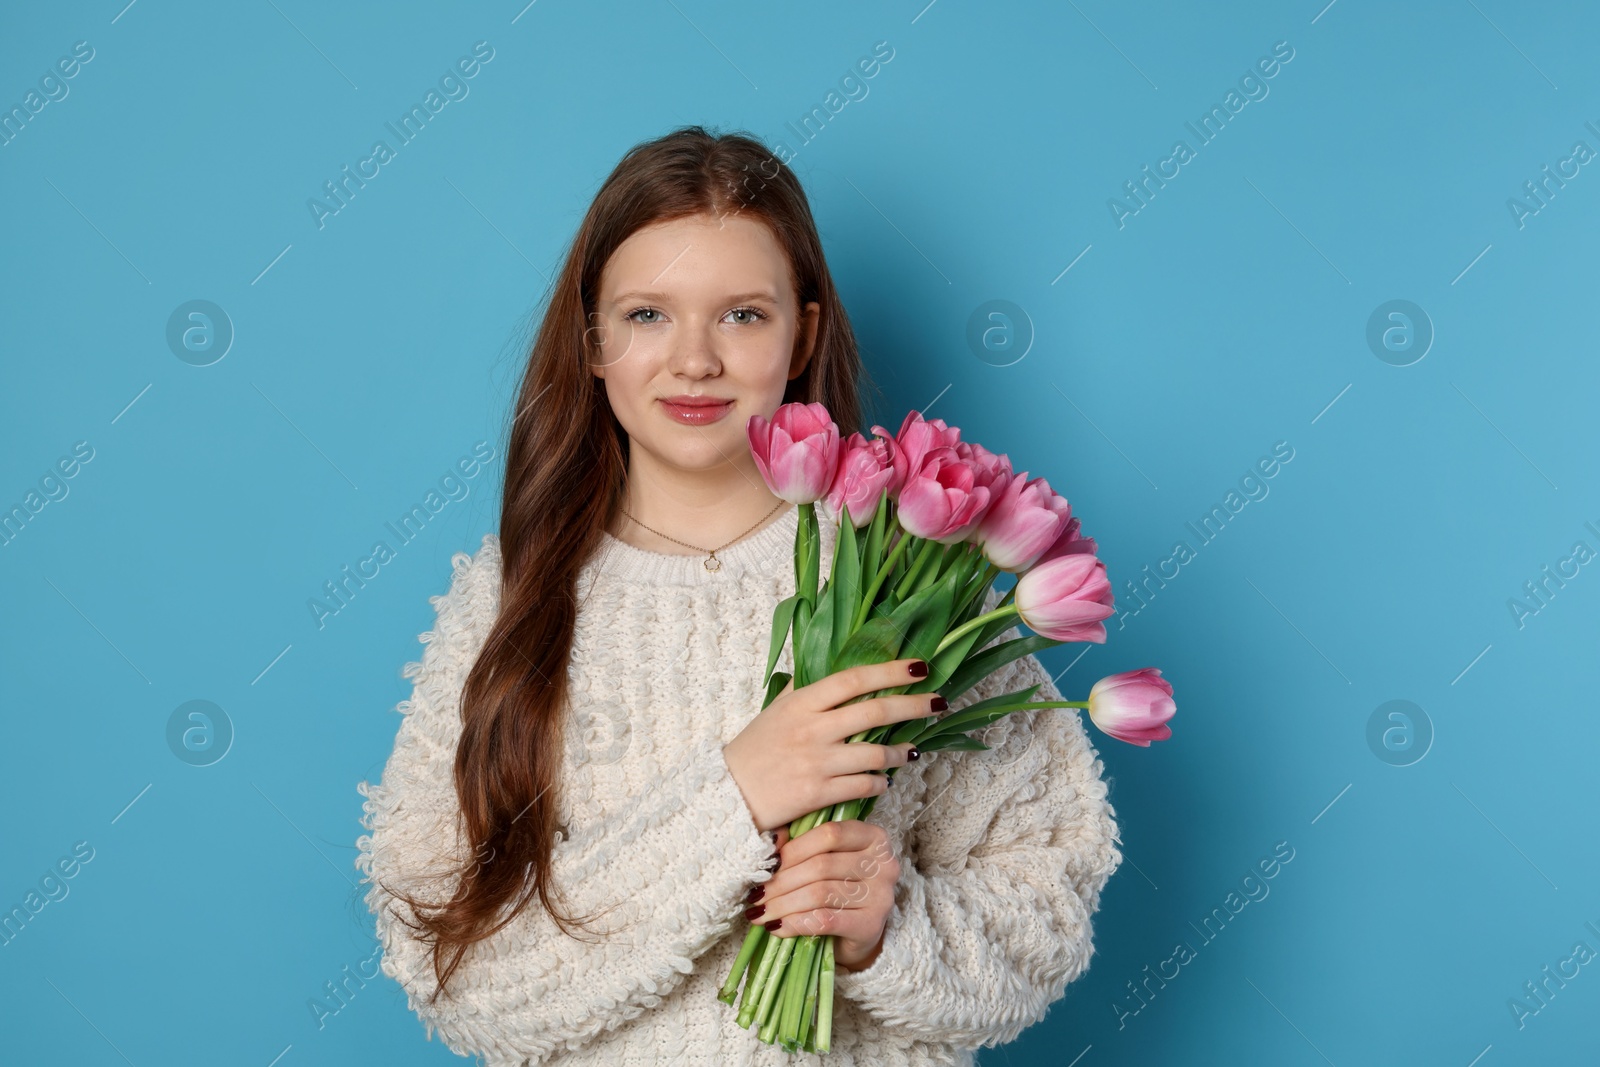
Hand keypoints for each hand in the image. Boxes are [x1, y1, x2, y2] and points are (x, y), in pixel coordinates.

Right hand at [723, 658, 944, 833]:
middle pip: (875, 712)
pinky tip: (884, 779)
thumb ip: (805, 691)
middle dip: (913, 705)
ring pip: (876, 755)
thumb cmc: (753, 750)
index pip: (854, 679)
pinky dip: (881, 782)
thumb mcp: (776, 711)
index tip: (919, 667)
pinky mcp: (819, 794)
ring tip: (912, 750)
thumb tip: (835, 672)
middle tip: (938, 703)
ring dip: (902, 752)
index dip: (890, 671)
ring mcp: (818, 763)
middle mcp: (813, 730)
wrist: (726, 795)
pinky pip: (864, 786)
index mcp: (802, 702)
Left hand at [750, 820, 900, 970]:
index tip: (767, 865)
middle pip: (821, 866)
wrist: (857, 934)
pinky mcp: (871, 925)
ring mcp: (881, 896)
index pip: (830, 834)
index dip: (794, 849)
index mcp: (873, 837)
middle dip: (781, 881)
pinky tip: (776, 927)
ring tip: (760, 912)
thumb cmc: (837, 888)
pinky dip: (795, 923)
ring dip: (782, 904)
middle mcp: (884, 864)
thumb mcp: (823, 859)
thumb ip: (800, 843)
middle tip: (755, 894)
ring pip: (820, 893)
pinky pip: (825, 920)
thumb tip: (772, 838)